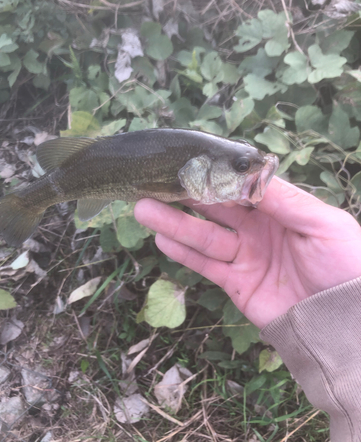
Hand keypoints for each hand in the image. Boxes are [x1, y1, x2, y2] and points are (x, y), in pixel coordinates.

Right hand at [134, 177, 360, 328]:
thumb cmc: (346, 265)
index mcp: (280, 208)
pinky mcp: (237, 284)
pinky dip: (184, 254)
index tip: (187, 163)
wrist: (345, 322)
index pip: (240, 186)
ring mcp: (245, 256)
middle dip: (186, 196)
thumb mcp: (322, 224)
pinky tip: (162, 240)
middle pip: (216, 209)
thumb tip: (246, 172)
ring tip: (144, 209)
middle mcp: (258, 229)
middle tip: (155, 182)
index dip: (214, 176)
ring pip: (204, 236)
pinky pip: (206, 266)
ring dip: (174, 223)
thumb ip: (283, 199)